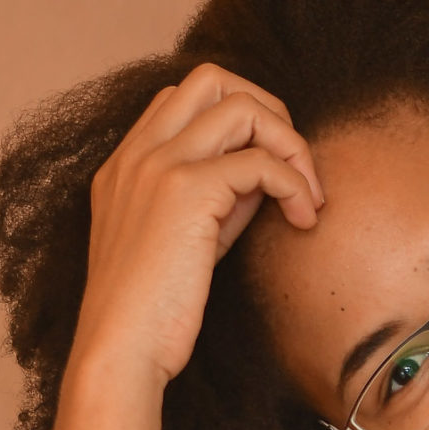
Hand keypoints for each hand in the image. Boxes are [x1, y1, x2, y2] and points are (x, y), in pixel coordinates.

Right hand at [71, 62, 323, 383]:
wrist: (120, 351)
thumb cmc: (156, 310)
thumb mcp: (188, 240)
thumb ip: (218, 198)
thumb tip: (269, 174)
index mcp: (128, 162)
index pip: (187, 96)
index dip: (241, 119)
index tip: (267, 172)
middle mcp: (138, 153)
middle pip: (214, 79)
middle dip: (271, 112)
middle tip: (296, 168)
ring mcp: (158, 166)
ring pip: (243, 107)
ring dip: (291, 146)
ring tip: (308, 197)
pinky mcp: (185, 192)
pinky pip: (262, 162)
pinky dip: (296, 185)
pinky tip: (304, 220)